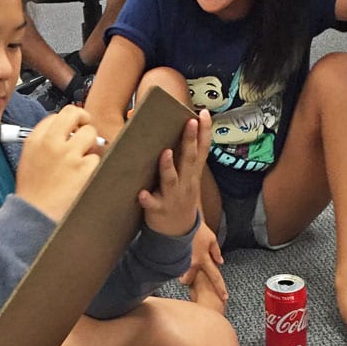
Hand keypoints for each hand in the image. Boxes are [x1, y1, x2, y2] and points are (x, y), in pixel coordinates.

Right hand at [15, 105, 100, 221]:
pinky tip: (82, 175)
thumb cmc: (33, 191)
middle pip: (74, 113)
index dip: (66, 122)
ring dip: (91, 144)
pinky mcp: (83, 170)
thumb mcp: (29, 159)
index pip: (56, 116)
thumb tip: (65, 131)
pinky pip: (96, 158)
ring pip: (90, 133)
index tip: (70, 129)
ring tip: (83, 158)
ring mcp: (69, 155)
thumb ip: (44, 142)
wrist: (35, 214)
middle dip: (83, 119)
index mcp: (36, 139)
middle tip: (85, 128)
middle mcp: (52, 143)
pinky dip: (92, 166)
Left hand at [138, 109, 211, 235]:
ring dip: (168, 166)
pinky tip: (142, 194)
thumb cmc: (179, 197)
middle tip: (190, 122)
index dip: (205, 131)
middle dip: (190, 140)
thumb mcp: (187, 178)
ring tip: (165, 152)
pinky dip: (147, 199)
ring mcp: (173, 196)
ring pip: (171, 180)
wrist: (178, 232)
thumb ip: (182, 157)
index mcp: (192, 174)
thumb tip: (171, 129)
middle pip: (189, 159)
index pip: (202, 149)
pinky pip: (152, 204)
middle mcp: (186, 183)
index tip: (204, 113)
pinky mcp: (158, 209)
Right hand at [179, 220, 227, 301]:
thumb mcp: (211, 239)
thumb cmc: (197, 228)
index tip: (224, 298)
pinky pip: (175, 265)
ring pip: (179, 273)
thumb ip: (216, 252)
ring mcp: (180, 260)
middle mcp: (191, 263)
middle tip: (189, 270)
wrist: (181, 219)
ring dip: (180, 270)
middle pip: (188, 281)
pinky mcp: (172, 256)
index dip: (220, 288)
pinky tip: (178, 254)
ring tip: (183, 259)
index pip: (214, 276)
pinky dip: (177, 262)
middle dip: (188, 279)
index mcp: (203, 259)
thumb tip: (219, 262)